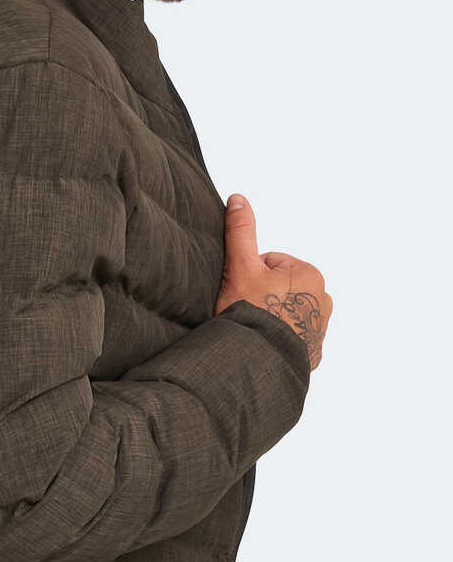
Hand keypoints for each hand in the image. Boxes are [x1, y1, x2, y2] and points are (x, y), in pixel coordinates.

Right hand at [213, 194, 331, 369]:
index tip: (243, 292)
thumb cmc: (251, 313)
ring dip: (269, 316)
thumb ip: (241, 232)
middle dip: (261, 296)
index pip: (270, 264)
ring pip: (283, 311)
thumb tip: (238, 199)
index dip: (249, 276)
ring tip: (253, 327)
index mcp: (310, 274)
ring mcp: (319, 328)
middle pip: (279, 288)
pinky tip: (261, 342)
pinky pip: (289, 336)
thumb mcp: (241, 267)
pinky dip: (276, 337)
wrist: (257, 362)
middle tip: (246, 310)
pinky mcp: (312, 352)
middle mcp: (323, 299)